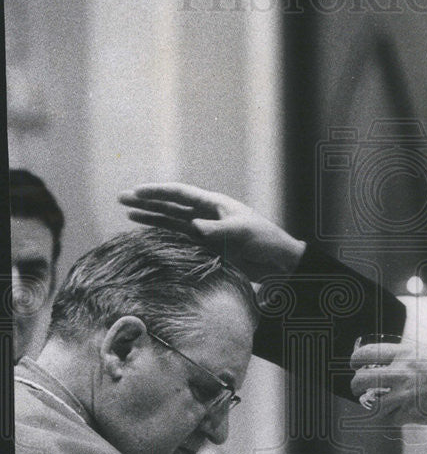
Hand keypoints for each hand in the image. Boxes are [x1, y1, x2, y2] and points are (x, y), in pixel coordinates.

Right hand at [118, 183, 305, 279]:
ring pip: (172, 220)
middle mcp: (206, 214)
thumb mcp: (241, 232)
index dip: (157, 192)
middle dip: (147, 201)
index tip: (136, 192)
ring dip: (151, 217)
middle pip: (171, 204)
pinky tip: (148, 233)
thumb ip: (216, 230)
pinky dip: (163, 234)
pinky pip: (179, 238)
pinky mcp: (207, 246)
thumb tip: (192, 227)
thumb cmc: (264, 240)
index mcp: (214, 204)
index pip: (180, 193)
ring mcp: (205, 230)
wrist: (278, 261)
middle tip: (121, 199)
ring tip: (128, 213)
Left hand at [350, 339, 426, 424]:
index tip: (353, 364)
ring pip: (374, 403)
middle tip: (357, 388)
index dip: (356, 359)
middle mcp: (401, 372)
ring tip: (378, 405)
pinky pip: (391, 419)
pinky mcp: (411, 413)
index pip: (370, 352)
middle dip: (356, 386)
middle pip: (362, 379)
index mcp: (406, 353)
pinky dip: (392, 419)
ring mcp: (404, 394)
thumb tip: (398, 362)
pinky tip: (399, 415)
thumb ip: (412, 358)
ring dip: (375, 406)